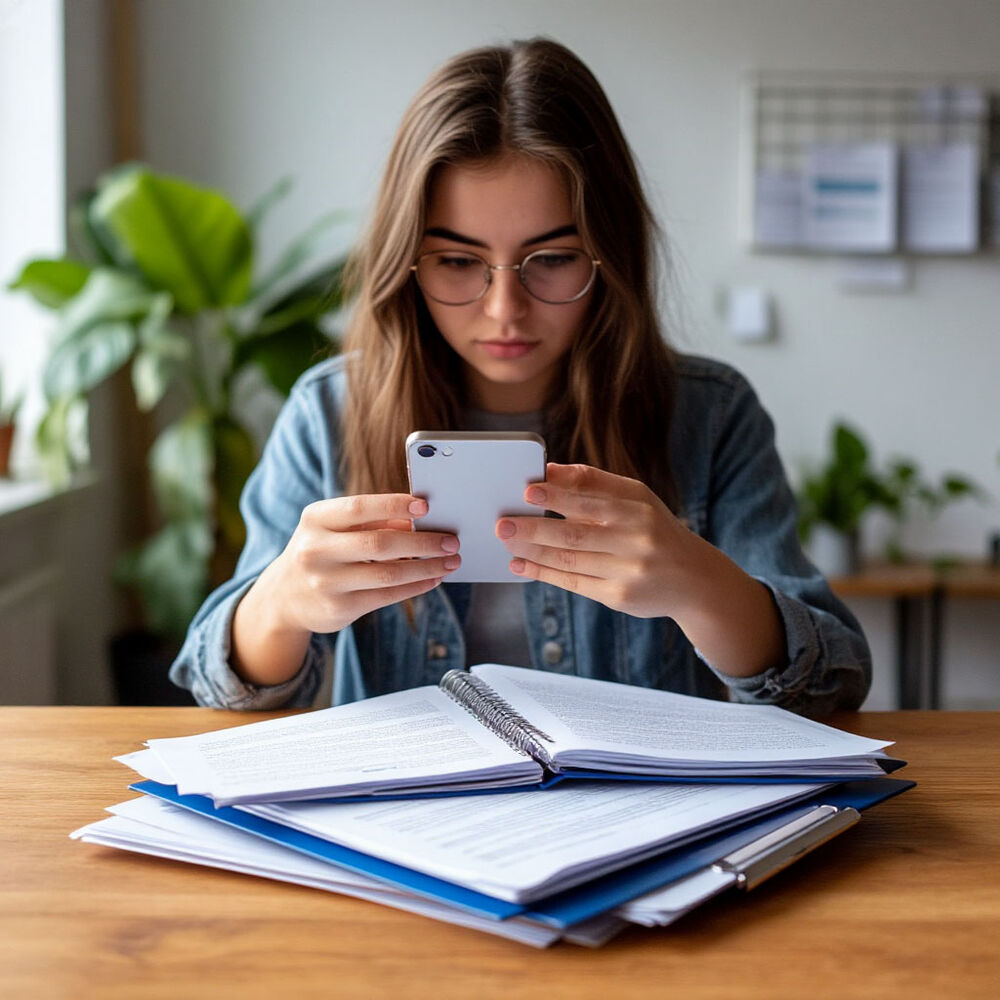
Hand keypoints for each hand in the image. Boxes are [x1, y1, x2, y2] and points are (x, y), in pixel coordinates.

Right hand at [266, 493, 460, 634]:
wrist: (284, 597)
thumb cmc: (321, 551)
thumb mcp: (334, 528)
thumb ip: (372, 520)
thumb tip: (418, 519)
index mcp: (315, 519)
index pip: (360, 507)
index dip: (395, 505)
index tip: (426, 506)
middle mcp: (316, 550)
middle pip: (380, 543)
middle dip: (422, 542)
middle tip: (451, 540)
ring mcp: (326, 582)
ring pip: (388, 573)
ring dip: (427, 567)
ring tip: (450, 561)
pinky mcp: (339, 608)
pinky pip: (387, 595)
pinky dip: (416, 586)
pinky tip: (433, 578)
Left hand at [496, 463, 696, 618]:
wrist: (692, 578)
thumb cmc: (653, 529)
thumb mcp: (635, 499)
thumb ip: (594, 483)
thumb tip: (548, 471)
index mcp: (638, 507)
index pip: (592, 498)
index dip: (558, 494)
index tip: (528, 491)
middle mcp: (636, 538)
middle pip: (576, 533)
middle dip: (535, 528)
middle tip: (503, 522)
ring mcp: (628, 570)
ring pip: (570, 560)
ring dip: (533, 551)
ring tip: (506, 541)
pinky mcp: (619, 596)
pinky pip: (573, 583)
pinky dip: (543, 573)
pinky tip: (520, 565)